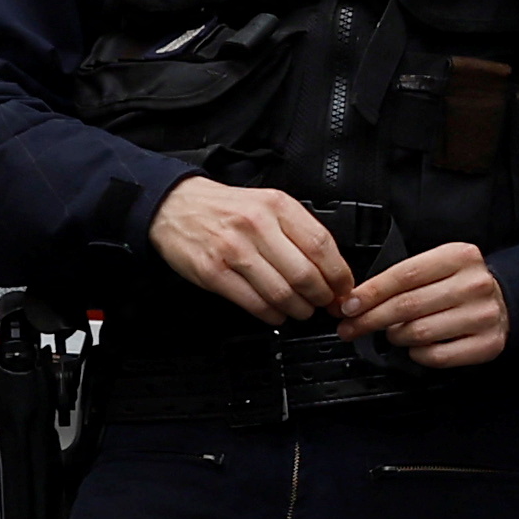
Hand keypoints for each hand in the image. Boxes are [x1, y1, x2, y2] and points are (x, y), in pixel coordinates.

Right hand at [150, 177, 351, 326]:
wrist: (174, 206)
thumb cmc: (225, 209)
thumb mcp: (266, 204)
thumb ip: (297, 231)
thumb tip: (330, 266)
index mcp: (276, 206)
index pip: (321, 245)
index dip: (339, 274)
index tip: (343, 288)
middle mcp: (256, 226)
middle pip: (305, 274)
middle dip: (321, 297)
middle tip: (324, 304)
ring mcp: (233, 250)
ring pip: (281, 292)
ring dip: (298, 309)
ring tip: (301, 310)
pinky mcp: (213, 272)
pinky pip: (253, 303)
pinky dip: (272, 315)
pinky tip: (276, 313)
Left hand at [345, 240, 511, 370]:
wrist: (507, 300)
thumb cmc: (462, 284)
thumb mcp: (438, 266)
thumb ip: (404, 278)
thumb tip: (359, 301)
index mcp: (460, 257)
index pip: (405, 275)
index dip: (371, 292)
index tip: (349, 305)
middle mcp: (475, 284)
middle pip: (408, 305)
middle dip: (370, 319)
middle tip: (350, 328)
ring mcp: (483, 315)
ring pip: (419, 333)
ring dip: (395, 337)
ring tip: (393, 334)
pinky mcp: (487, 344)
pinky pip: (437, 356)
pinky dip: (418, 354)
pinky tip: (416, 347)